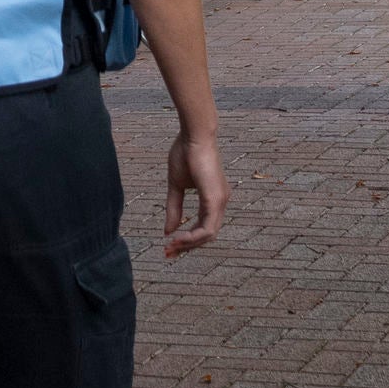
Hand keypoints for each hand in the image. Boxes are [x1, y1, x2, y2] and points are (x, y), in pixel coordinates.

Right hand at [164, 129, 226, 257]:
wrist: (194, 134)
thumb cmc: (185, 153)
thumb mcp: (176, 185)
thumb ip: (174, 208)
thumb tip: (168, 231)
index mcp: (214, 198)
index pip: (203, 227)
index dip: (186, 239)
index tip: (168, 246)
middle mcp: (221, 202)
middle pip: (207, 235)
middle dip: (186, 246)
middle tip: (167, 253)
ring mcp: (220, 201)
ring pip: (208, 235)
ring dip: (189, 244)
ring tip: (170, 247)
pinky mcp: (215, 199)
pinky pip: (208, 227)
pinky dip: (193, 237)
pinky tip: (178, 238)